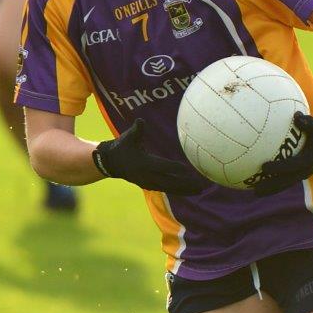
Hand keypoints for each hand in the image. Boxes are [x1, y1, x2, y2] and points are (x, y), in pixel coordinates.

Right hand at [92, 119, 206, 195]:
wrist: (111, 163)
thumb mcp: (128, 137)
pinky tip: (189, 191)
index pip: (163, 166)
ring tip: (200, 190)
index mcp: (144, 163)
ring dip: (185, 190)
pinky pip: (166, 190)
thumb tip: (140, 120)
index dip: (175, 168)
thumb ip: (137, 130)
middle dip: (186, 184)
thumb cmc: (122, 146)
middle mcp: (147, 175)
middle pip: (170, 182)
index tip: (188, 169)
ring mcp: (148, 182)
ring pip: (170, 188)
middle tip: (202, 185)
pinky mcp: (149, 186)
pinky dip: (178, 191)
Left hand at [250, 111, 312, 195]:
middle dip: (270, 187)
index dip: (277, 168)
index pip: (290, 166)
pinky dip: (274, 183)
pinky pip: (286, 181)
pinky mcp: (301, 173)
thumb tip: (296, 116)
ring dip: (271, 189)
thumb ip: (308, 122)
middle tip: (255, 190)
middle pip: (285, 182)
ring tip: (255, 193)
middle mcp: (305, 170)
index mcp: (308, 160)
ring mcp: (303, 174)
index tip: (263, 167)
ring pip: (285, 184)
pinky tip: (260, 182)